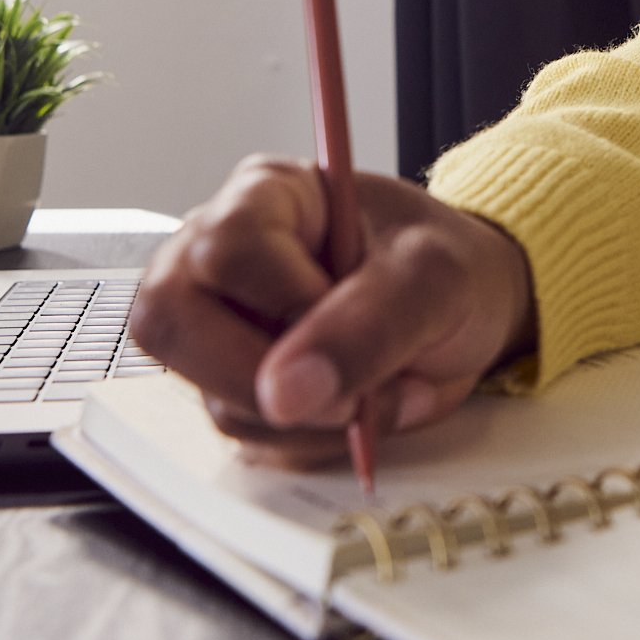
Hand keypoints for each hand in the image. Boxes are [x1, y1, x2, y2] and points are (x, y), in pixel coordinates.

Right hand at [125, 155, 536, 467]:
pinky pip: (250, 440)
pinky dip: (316, 441)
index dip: (280, 298)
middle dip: (264, 375)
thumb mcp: (432, 276)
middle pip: (170, 321)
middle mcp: (220, 260)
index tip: (343, 316)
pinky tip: (360, 408)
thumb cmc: (446, 267)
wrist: (469, 312)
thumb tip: (287, 391)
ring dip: (312, 418)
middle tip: (347, 384)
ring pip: (216, 398)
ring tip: (380, 385)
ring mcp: (221, 331)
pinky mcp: (238, 392)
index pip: (223, 247)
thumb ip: (367, 323)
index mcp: (264, 197)